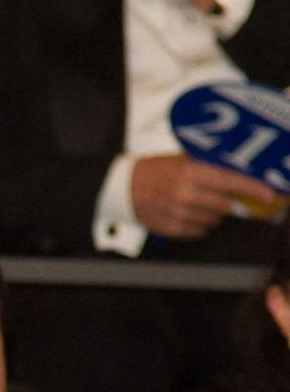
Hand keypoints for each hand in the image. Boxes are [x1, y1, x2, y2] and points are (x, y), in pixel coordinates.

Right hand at [131, 153, 276, 237]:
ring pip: (214, 220)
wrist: (122, 187)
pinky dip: (198, 223)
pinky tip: (185, 213)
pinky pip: (200, 231)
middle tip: (213, 194)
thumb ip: (205, 167)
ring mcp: (179, 214)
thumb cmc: (152, 170)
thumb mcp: (178, 160)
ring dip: (211, 212)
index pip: (229, 181)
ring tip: (193, 202)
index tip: (268, 194)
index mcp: (188, 172)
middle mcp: (186, 194)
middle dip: (225, 200)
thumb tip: (236, 174)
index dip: (252, 188)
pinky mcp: (174, 229)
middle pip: (225, 205)